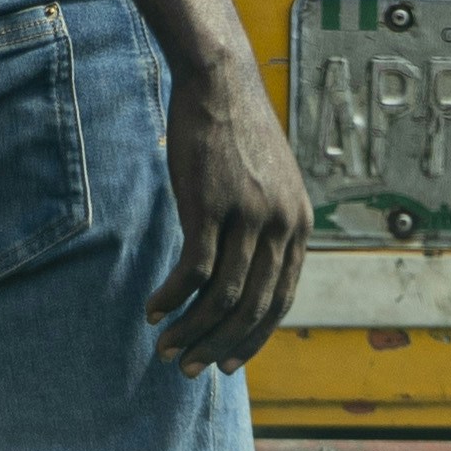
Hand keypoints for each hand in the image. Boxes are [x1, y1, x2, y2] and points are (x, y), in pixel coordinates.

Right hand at [145, 53, 311, 371]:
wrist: (219, 81)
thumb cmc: (235, 133)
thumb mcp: (266, 183)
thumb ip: (264, 226)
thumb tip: (243, 272)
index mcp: (299, 224)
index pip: (281, 301)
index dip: (253, 338)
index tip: (227, 362)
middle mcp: (281, 224)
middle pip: (253, 308)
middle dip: (219, 346)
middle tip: (189, 368)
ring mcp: (248, 216)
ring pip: (223, 296)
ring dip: (192, 330)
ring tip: (165, 349)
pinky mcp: (211, 205)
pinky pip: (194, 270)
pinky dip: (172, 297)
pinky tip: (152, 310)